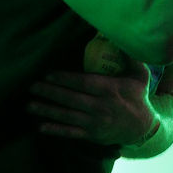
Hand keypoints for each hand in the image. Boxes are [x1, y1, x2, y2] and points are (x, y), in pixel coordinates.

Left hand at [28, 65, 156, 150]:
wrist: (143, 128)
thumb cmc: (138, 96)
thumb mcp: (140, 75)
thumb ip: (131, 57)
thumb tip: (120, 37)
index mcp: (110, 90)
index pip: (83, 83)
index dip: (65, 79)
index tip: (48, 74)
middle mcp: (101, 107)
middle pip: (71, 99)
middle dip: (50, 92)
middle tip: (31, 86)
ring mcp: (95, 123)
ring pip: (67, 116)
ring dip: (47, 110)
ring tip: (29, 105)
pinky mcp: (92, 135)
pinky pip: (71, 133)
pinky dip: (55, 130)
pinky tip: (40, 126)